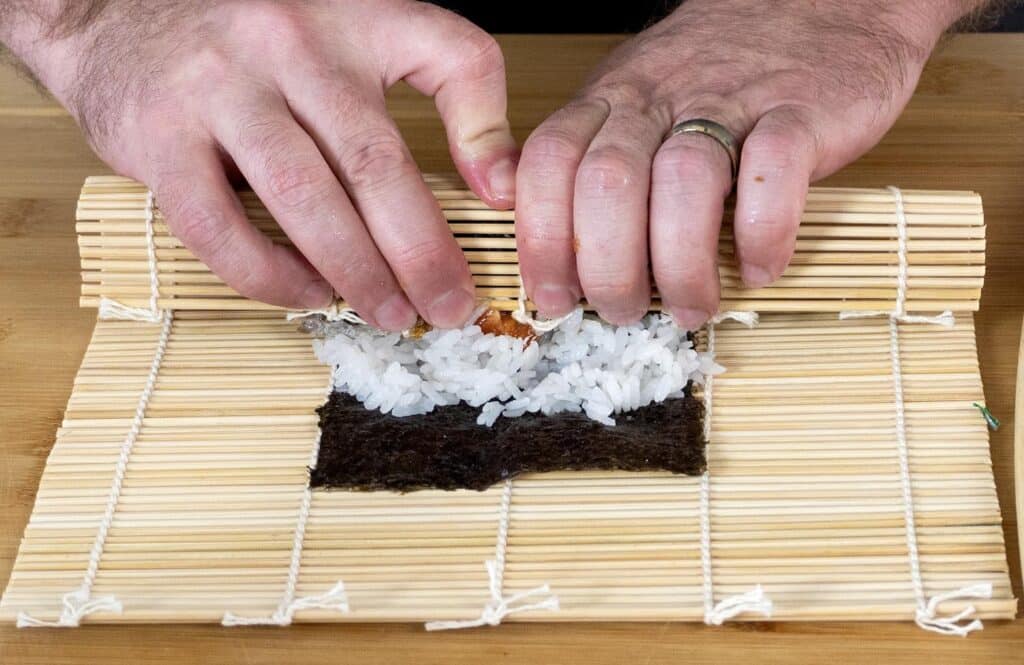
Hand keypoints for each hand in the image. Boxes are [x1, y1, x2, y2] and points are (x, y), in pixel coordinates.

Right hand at [3, 0, 516, 328]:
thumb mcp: (357, 33)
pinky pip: (221, 226)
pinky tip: (308, 296)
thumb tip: (500, 183)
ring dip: (355, 271)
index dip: (488, 139)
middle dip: (420, 249)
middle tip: (449, 306)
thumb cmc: (257, 40)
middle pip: (374, 161)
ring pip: (304, 198)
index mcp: (354, 18)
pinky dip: (270, 274)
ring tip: (391, 315)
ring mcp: (219, 89)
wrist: (116, 10)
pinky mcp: (159, 138)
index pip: (451, 58)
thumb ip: (444, 85)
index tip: (506, 210)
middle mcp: (289, 45)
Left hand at [515, 0, 979, 328]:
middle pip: (608, 184)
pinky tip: (758, 271)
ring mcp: (730, 101)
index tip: (554, 297)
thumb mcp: (635, 103)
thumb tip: (561, 263)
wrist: (818, 6)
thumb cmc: (716, 75)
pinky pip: (773, 173)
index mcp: (609, 100)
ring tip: (691, 307)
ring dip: (681, 265)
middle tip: (624, 312)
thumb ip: (594, 165)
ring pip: (684, 182)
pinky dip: (763, 233)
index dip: (542, 239)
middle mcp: (658, 99)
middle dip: (608, 268)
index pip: (549, 163)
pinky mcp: (801, 111)